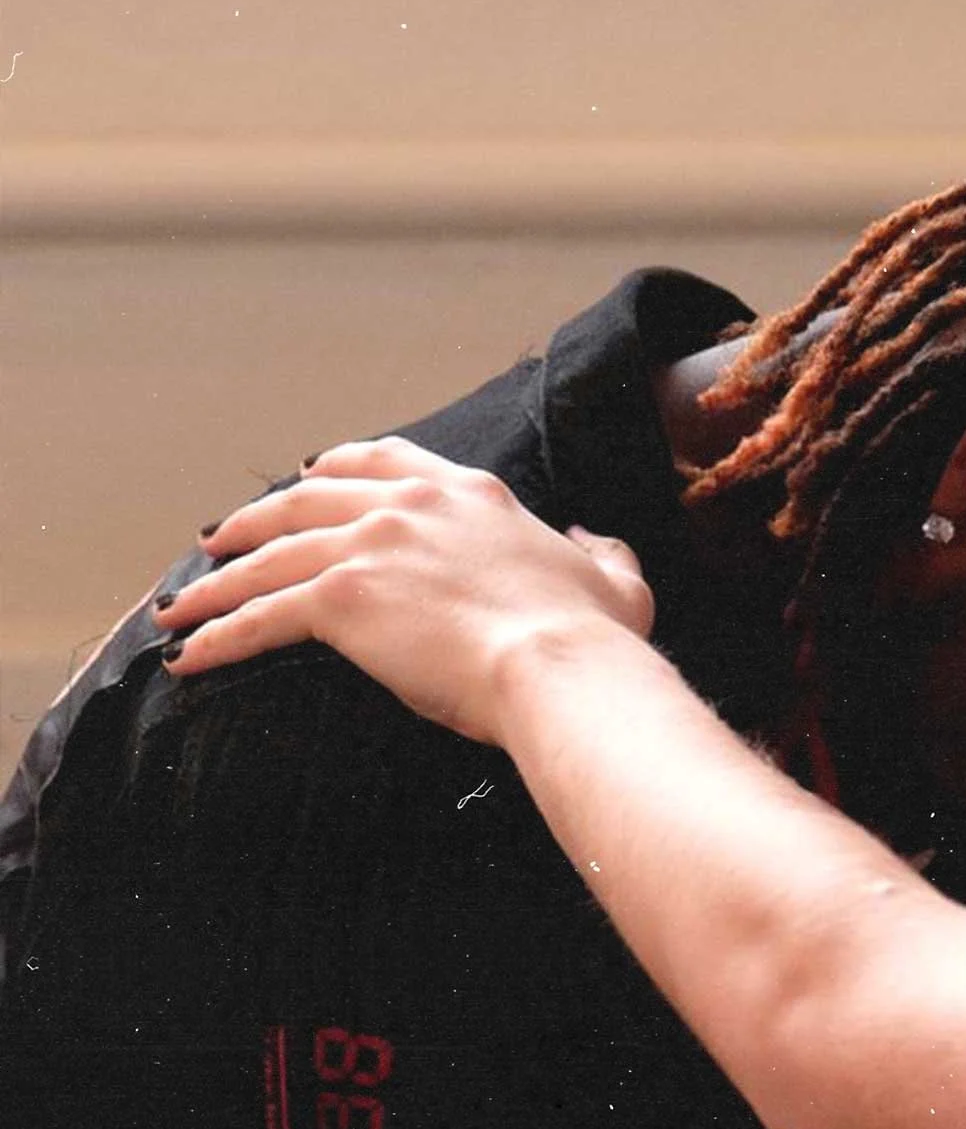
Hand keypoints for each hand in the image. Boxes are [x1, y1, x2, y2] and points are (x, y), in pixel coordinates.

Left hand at [155, 438, 655, 746]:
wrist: (562, 667)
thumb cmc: (595, 638)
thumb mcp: (618, 580)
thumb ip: (601, 550)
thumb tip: (592, 538)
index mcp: (470, 494)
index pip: (382, 461)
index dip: (334, 471)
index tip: (307, 480)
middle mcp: (409, 506)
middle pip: (305, 501)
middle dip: (255, 521)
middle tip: (222, 541)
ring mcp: (369, 547)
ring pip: (269, 555)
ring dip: (218, 581)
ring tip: (184, 605)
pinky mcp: (341, 600)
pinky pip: (262, 616)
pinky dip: (221, 634)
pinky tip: (192, 655)